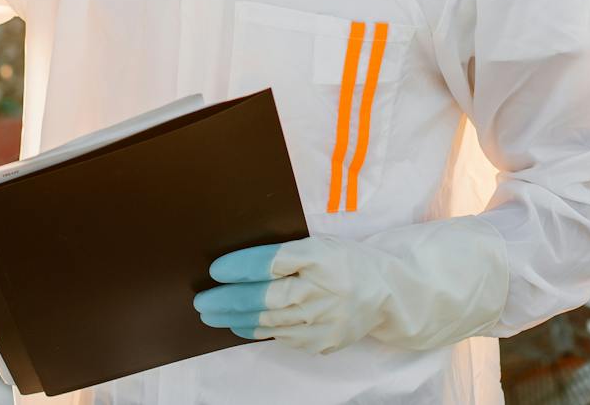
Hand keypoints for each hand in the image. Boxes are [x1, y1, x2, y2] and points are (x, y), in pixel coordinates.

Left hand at [194, 220, 508, 356]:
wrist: (388, 294)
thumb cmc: (346, 262)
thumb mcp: (319, 246)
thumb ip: (285, 254)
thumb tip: (240, 264)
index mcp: (321, 257)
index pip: (274, 261)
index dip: (242, 266)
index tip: (216, 268)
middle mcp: (323, 289)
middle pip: (267, 296)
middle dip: (229, 299)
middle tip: (201, 300)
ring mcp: (324, 320)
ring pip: (271, 321)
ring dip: (237, 318)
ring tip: (212, 314)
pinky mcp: (324, 342)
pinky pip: (284, 336)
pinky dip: (259, 330)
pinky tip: (241, 325)